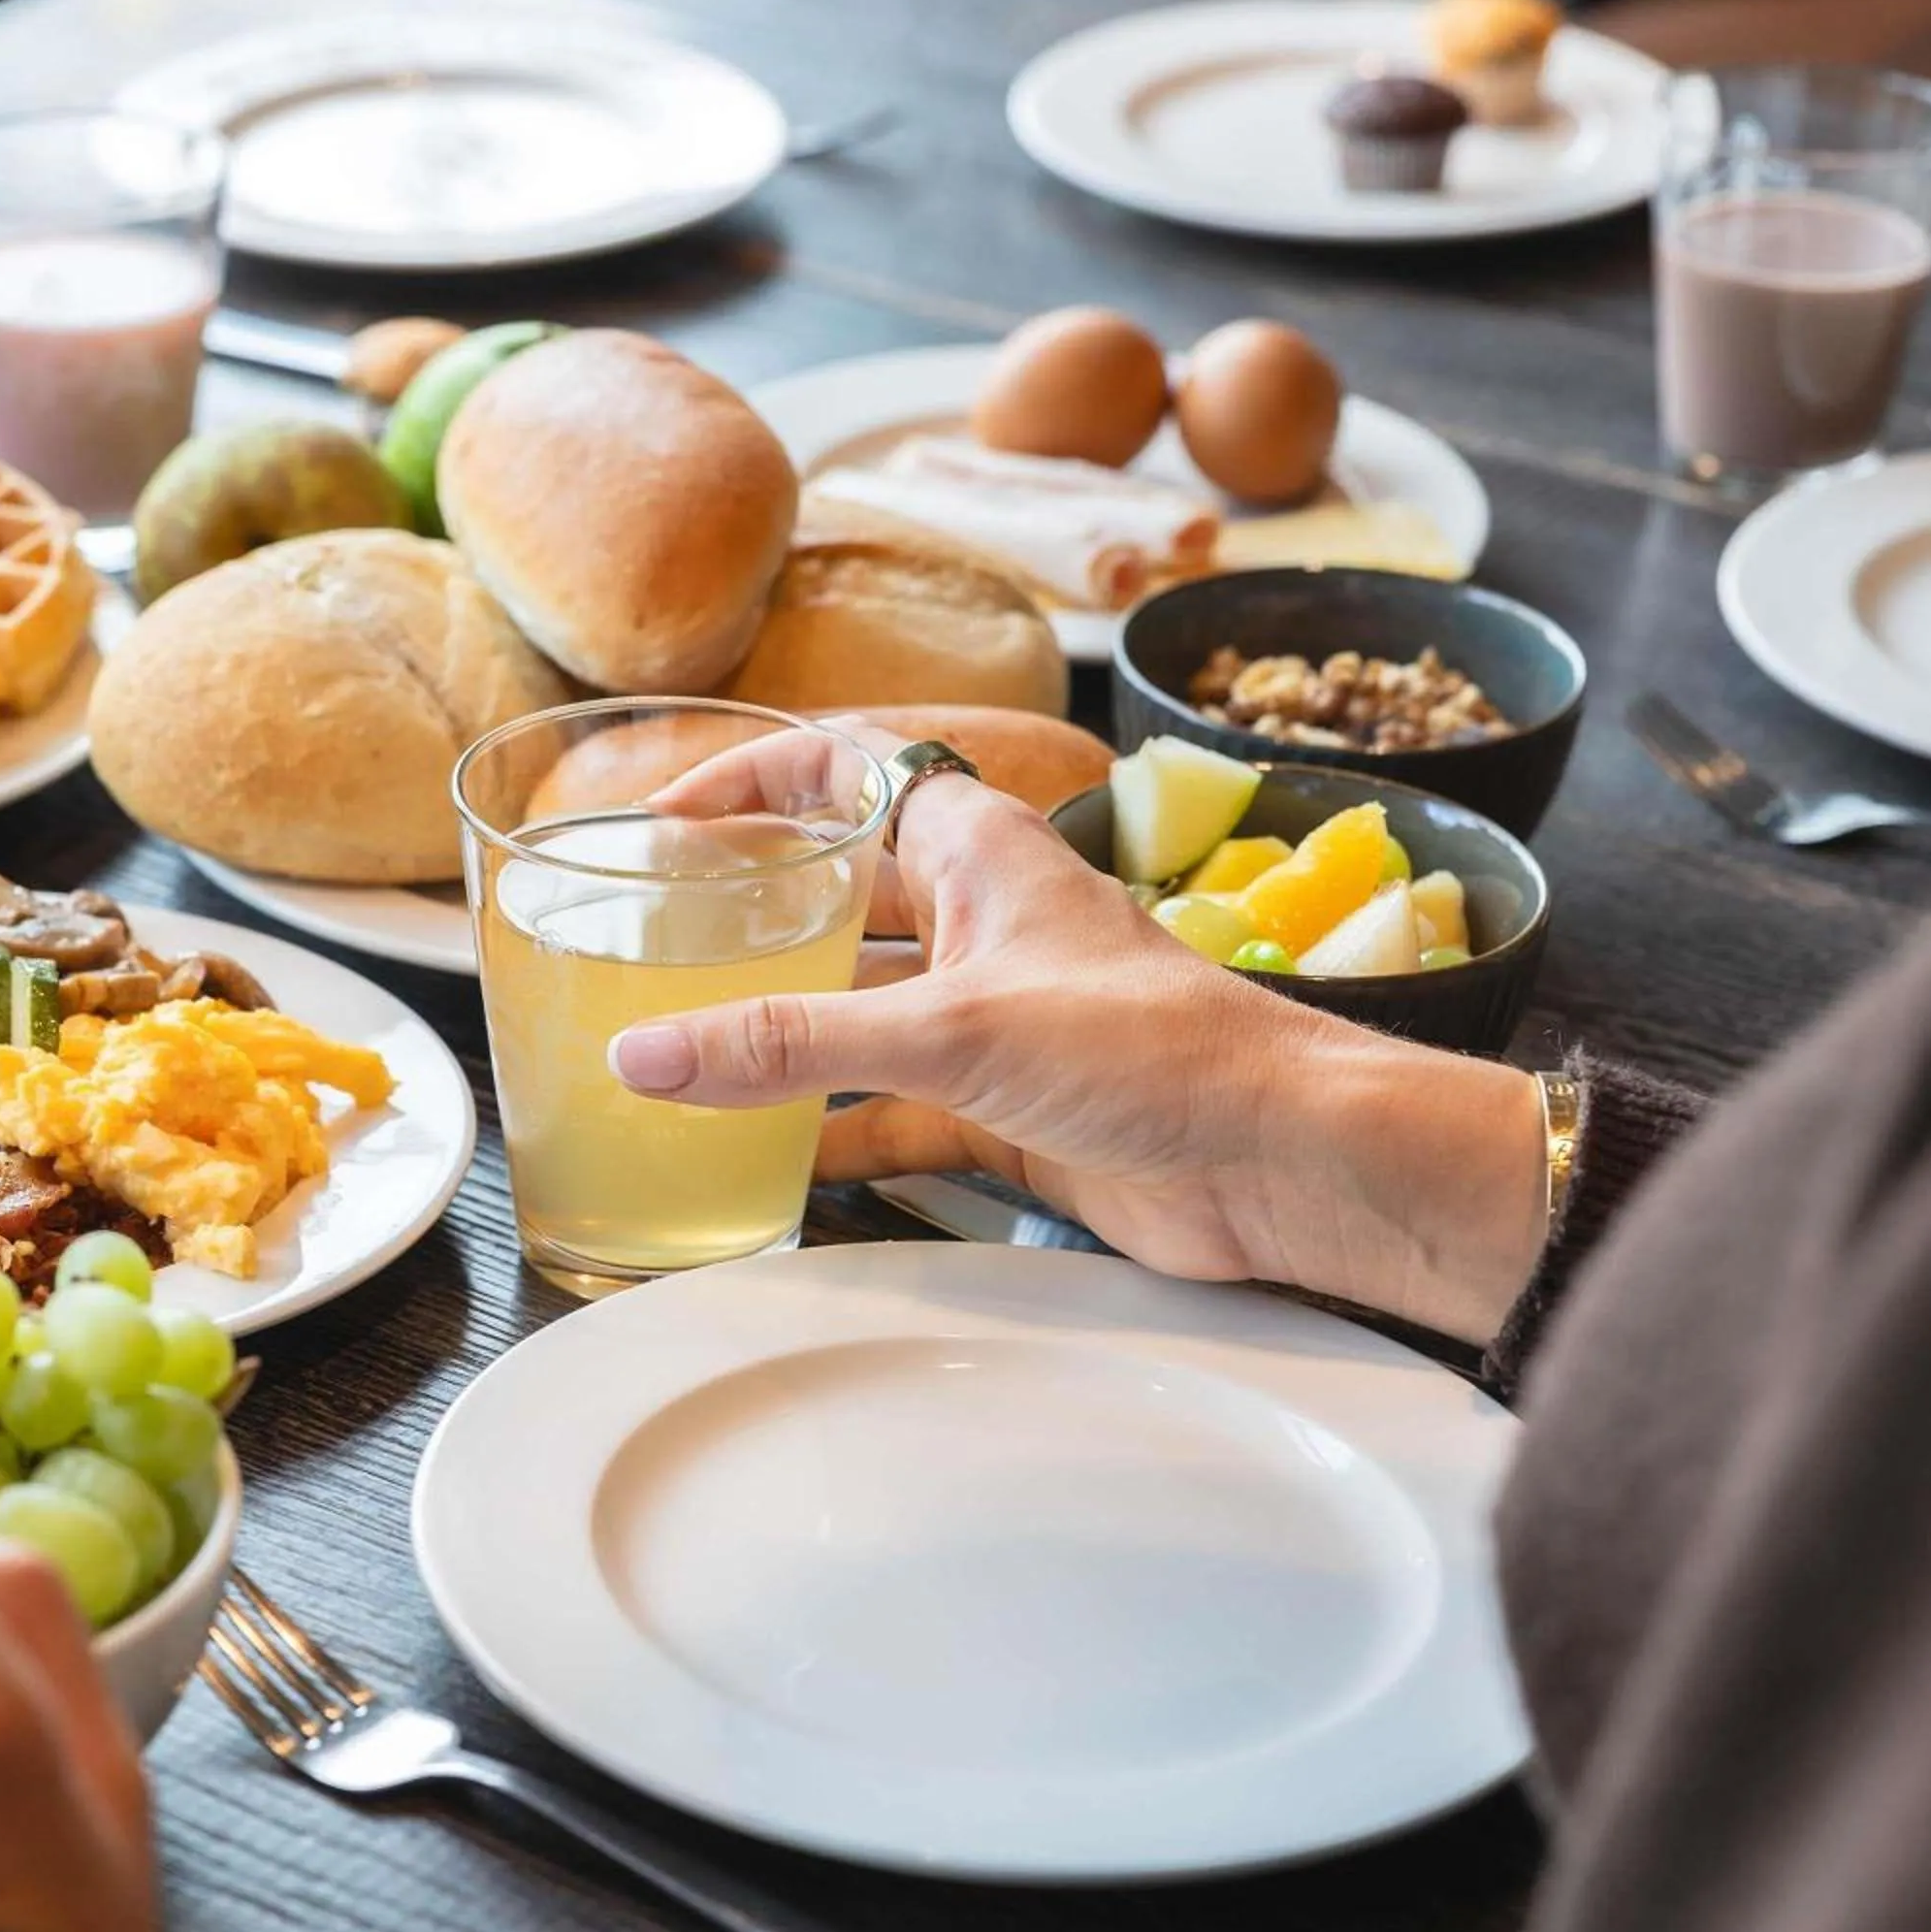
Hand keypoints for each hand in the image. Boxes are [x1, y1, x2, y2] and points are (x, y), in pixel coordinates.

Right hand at [607, 731, 1549, 1344]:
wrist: (1283, 1162)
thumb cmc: (1159, 1049)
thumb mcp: (951, 1032)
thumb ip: (790, 1044)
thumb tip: (647, 1051)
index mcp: (977, 850)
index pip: (844, 769)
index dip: (754, 780)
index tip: (667, 822)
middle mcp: (980, 923)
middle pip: (839, 892)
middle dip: (749, 915)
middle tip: (650, 945)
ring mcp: (991, 1020)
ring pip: (855, 1010)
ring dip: (777, 1032)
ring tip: (676, 1052)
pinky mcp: (1006, 1110)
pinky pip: (887, 1112)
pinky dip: (824, 1133)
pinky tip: (756, 1159)